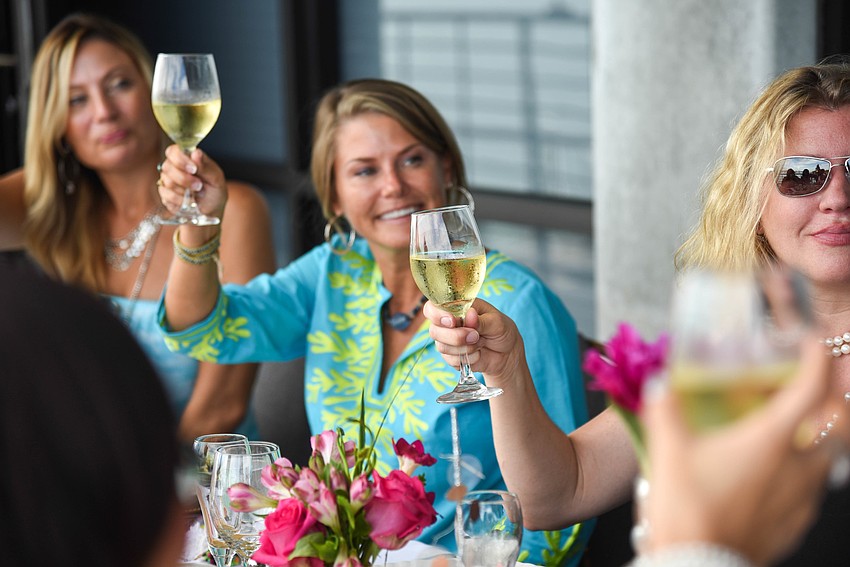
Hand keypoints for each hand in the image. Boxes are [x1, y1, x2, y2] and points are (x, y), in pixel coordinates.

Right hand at [157, 144, 226, 220]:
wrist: (211, 210)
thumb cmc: (215, 191)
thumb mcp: (216, 178)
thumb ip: (205, 166)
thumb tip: (196, 153)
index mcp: (187, 158)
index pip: (174, 151)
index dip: (180, 159)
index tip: (193, 169)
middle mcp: (174, 166)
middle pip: (167, 166)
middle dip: (184, 179)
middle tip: (199, 186)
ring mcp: (168, 180)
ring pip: (167, 181)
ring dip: (185, 190)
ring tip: (197, 193)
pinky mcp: (165, 194)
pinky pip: (167, 195)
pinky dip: (181, 200)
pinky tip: (189, 201)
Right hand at [423, 298, 526, 385]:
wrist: (507, 353)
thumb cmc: (501, 330)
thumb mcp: (496, 321)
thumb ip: (481, 320)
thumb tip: (469, 314)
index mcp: (455, 307)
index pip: (432, 308)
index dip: (437, 315)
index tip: (453, 322)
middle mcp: (447, 323)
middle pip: (435, 331)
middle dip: (456, 336)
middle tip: (475, 336)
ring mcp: (447, 341)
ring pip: (442, 347)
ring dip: (465, 348)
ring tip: (480, 342)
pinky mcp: (451, 357)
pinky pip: (451, 360)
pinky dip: (468, 358)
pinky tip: (478, 353)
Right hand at [642, 339, 849, 565]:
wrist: (696, 566)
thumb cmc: (686, 507)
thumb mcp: (668, 450)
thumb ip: (666, 409)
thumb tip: (661, 382)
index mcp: (772, 440)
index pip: (810, 388)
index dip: (815, 359)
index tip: (810, 343)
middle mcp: (798, 466)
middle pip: (838, 424)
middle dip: (832, 398)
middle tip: (813, 385)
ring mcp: (802, 499)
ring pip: (831, 458)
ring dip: (821, 434)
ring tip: (798, 427)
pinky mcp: (796, 524)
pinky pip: (814, 488)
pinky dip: (807, 469)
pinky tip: (780, 473)